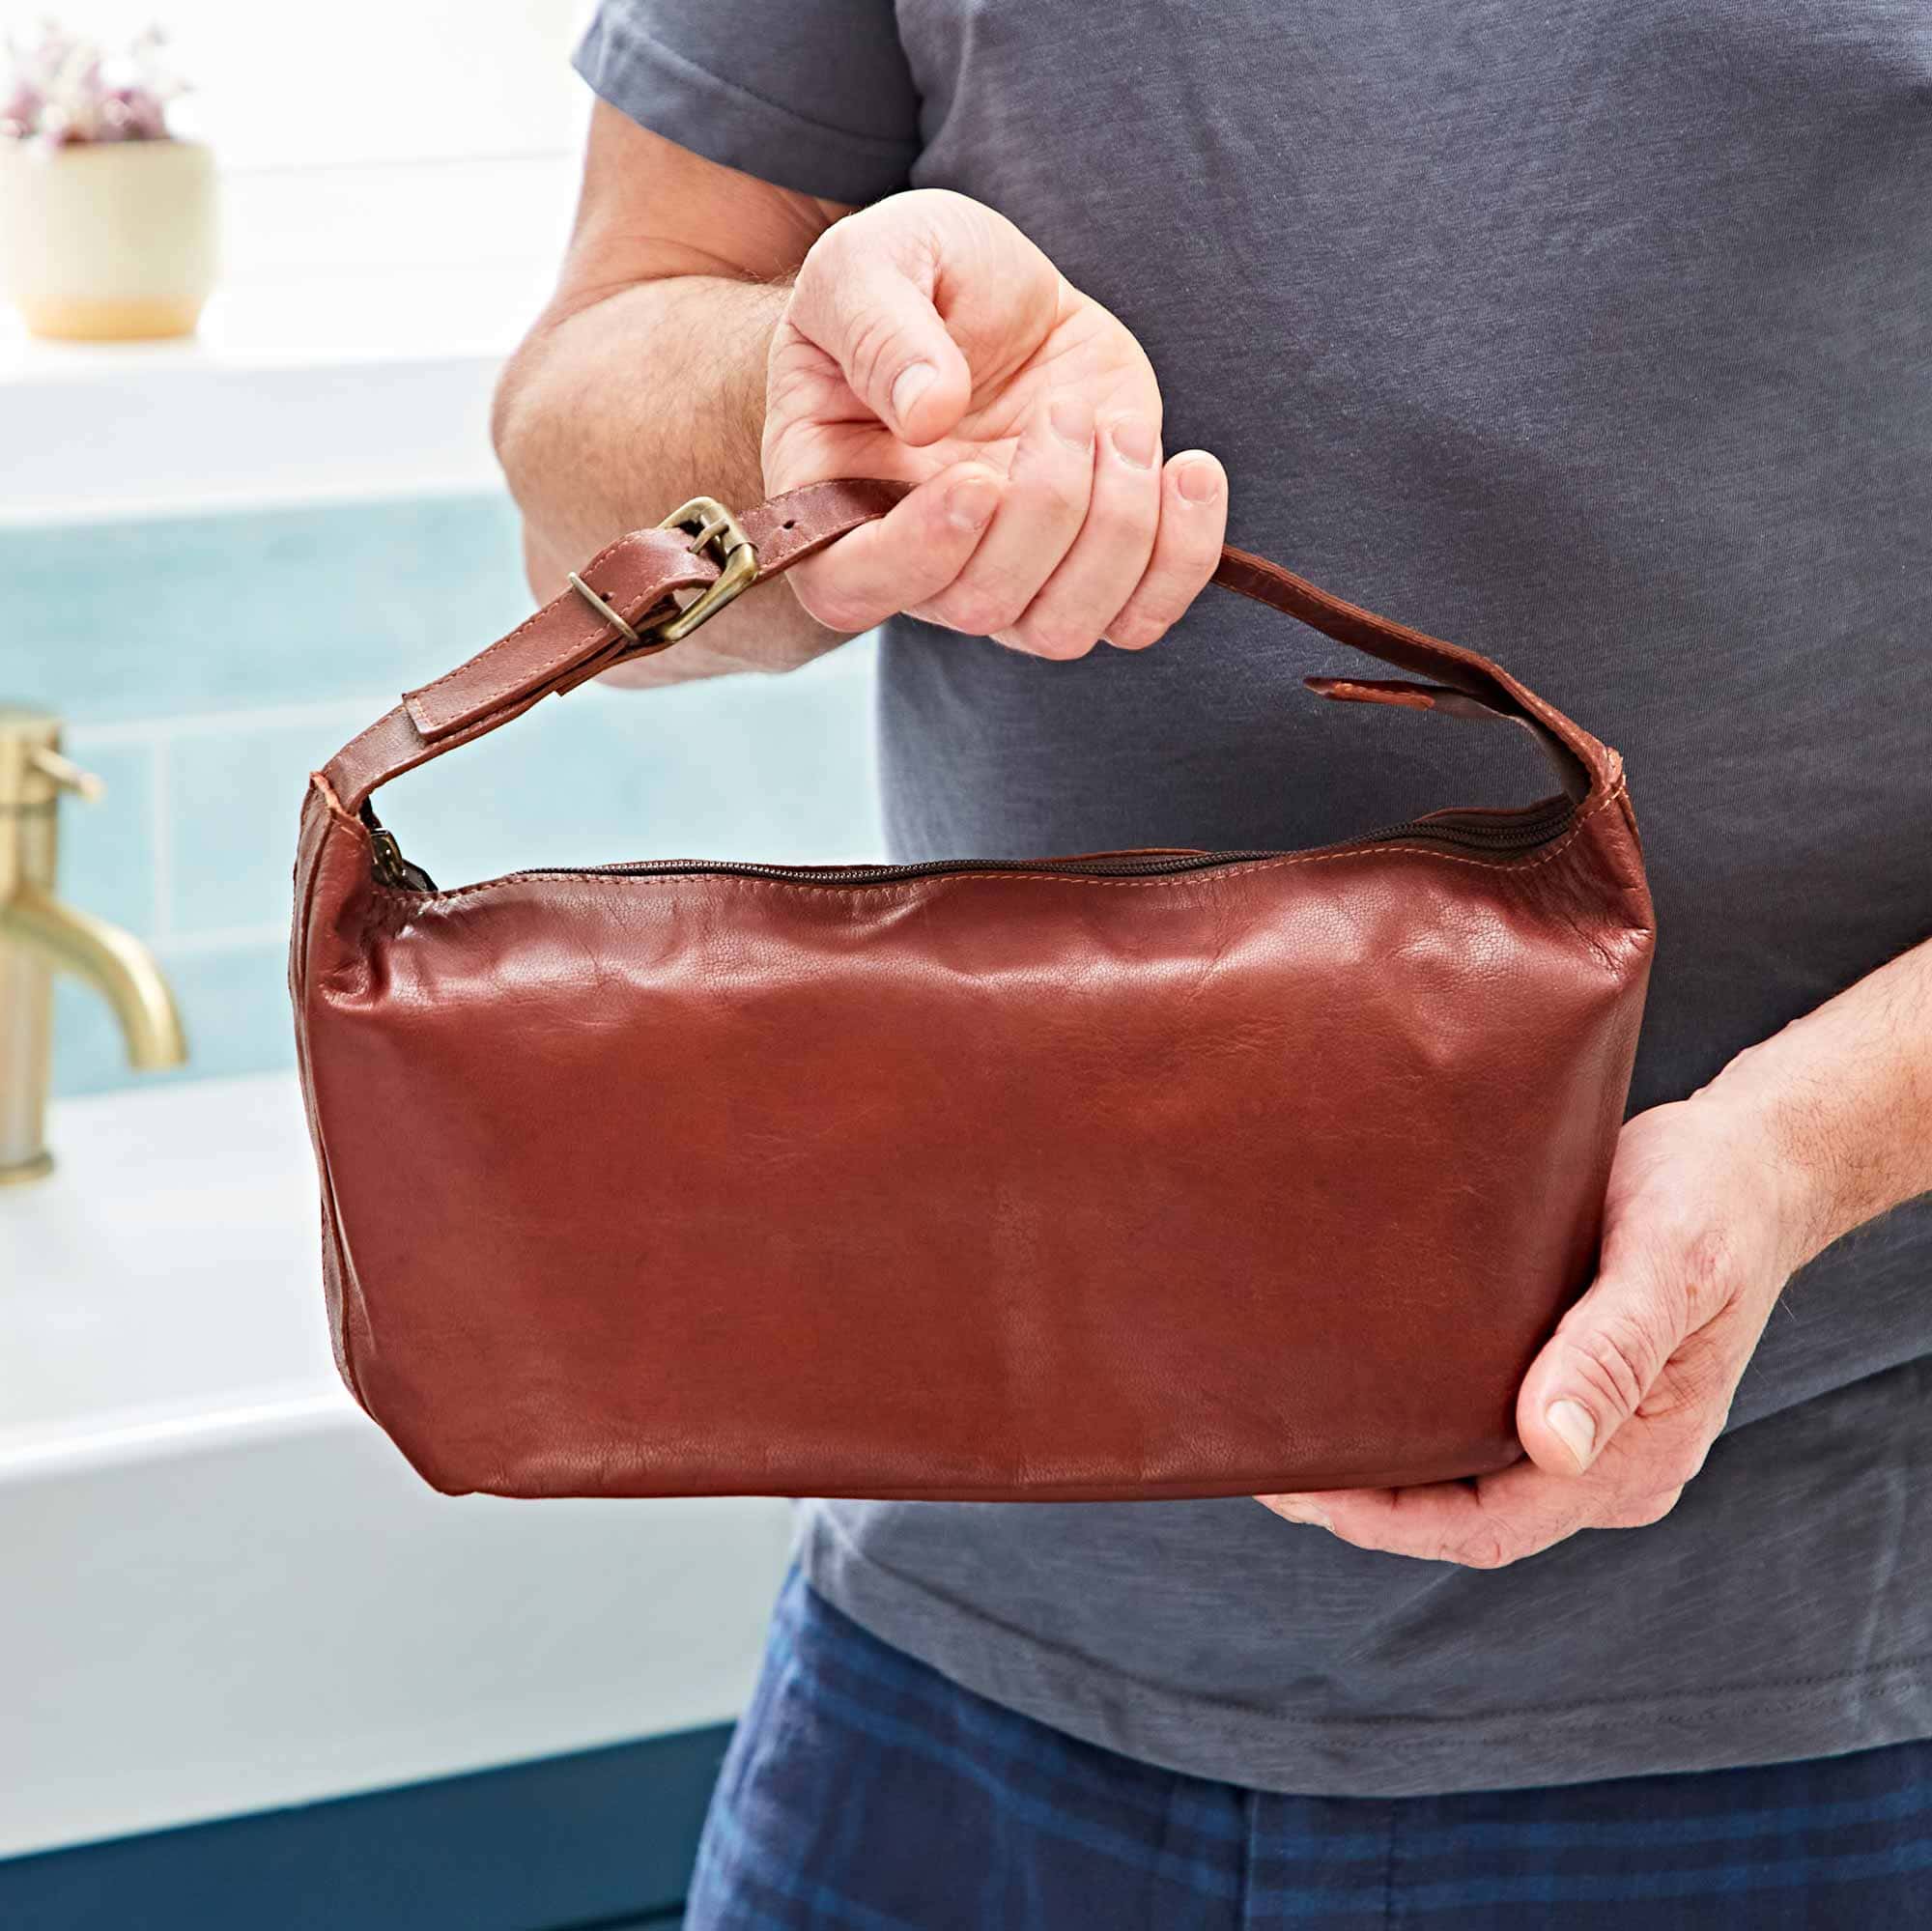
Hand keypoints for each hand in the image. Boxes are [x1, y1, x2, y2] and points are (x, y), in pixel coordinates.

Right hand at [763, 189, 1227, 656]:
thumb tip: (926, 410)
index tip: (978, 479)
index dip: (919, 555)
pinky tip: (1190, 471)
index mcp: (834, 502)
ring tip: (1117, 427)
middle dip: (1042, 509)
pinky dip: (1181, 556)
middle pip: (979, 606)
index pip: (851, 587)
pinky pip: (1141, 617)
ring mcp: (1009, 575)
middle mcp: (919, 564)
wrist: (991, 295)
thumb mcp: (871, 261)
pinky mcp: (1091, 562)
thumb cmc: (910, 280)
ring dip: (1113, 530)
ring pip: (1063, 629)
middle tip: (1059, 411)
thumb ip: (878, 326)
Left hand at [1257, 1087, 1820, 1566]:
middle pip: (1462, 1514)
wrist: (1747, 1164)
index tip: (1303, 1487)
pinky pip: (1472, 1425)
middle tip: (1263, 1454)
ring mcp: (1586, 1428)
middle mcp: (1607, 1461)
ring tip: (1286, 1423)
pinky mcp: (1561, 1382)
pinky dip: (1407, 1416)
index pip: (1489, 1527)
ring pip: (1463, 1474)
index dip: (1388, 1520)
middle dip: (1362, 1499)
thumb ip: (1613, 1352)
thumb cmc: (1711, 1203)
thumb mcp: (1669, 1263)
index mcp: (1636, 1457)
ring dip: (1378, 1462)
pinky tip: (1349, 1379)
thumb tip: (1550, 1447)